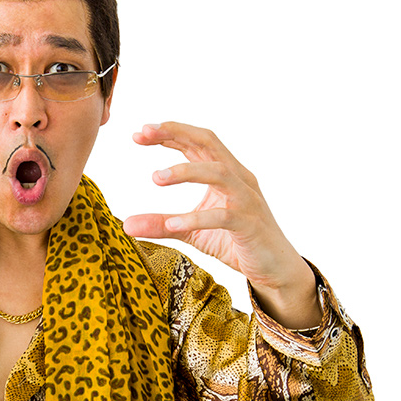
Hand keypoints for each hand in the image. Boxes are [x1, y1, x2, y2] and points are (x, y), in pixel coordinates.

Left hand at [123, 122, 319, 325]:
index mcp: (225, 173)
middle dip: (176, 133)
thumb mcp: (191, 232)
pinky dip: (197, 217)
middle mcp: (238, 179)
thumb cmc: (235, 242)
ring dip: (185, 171)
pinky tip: (172, 223)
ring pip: (218, 172)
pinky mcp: (250, 224)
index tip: (140, 132)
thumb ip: (162, 225)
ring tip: (155, 178)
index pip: (197, 142)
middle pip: (209, 142)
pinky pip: (223, 216)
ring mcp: (246, 200)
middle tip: (144, 133)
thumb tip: (126, 225)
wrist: (274, 268)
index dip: (170, 132)